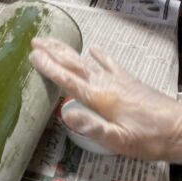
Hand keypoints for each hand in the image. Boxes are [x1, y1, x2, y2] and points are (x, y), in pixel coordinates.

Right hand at [29, 38, 181, 162]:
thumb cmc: (149, 139)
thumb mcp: (119, 140)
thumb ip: (93, 127)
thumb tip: (65, 114)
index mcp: (99, 98)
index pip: (68, 79)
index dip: (49, 67)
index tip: (32, 55)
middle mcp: (106, 84)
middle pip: (74, 64)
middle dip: (53, 52)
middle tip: (34, 40)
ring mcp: (119, 81)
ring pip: (87, 61)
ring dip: (68, 51)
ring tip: (52, 41)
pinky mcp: (130, 82)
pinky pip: (111, 64)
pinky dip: (101, 56)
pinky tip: (94, 49)